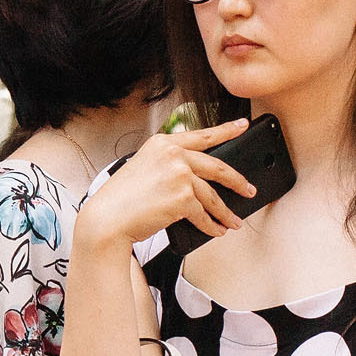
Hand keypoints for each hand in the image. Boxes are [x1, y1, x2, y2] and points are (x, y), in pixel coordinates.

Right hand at [73, 119, 254, 253]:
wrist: (107, 219)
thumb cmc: (120, 199)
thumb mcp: (143, 168)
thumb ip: (169, 164)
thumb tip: (198, 177)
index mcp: (162, 144)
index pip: (202, 135)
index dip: (227, 130)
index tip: (242, 125)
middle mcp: (173, 154)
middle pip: (217, 166)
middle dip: (237, 181)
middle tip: (248, 189)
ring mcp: (179, 175)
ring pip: (213, 195)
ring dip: (225, 211)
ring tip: (233, 221)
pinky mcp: (183, 197)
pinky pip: (204, 214)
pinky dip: (211, 225)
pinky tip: (216, 230)